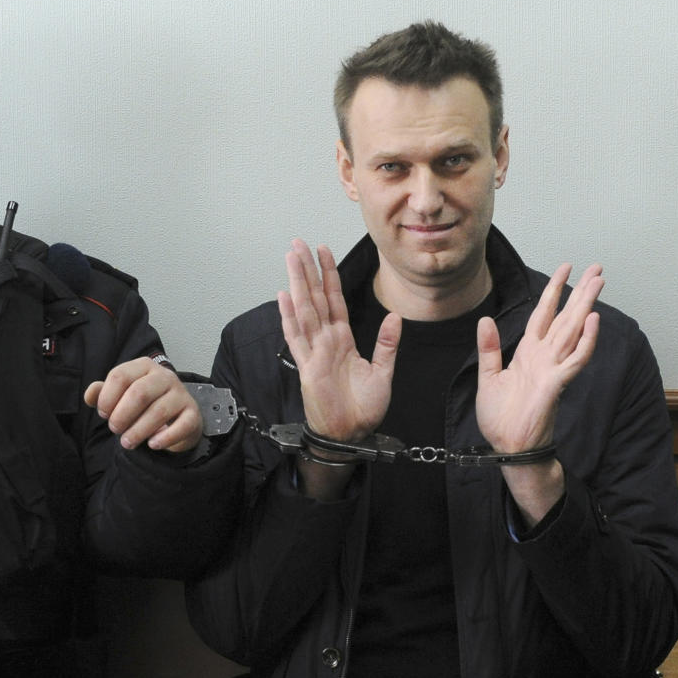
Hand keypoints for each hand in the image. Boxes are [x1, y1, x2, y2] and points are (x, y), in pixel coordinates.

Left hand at [84, 358, 203, 452]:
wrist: (177, 417)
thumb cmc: (144, 405)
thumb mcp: (122, 396)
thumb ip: (103, 394)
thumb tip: (90, 394)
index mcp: (143, 366)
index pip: (120, 376)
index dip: (107, 397)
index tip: (103, 414)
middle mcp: (164, 376)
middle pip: (139, 393)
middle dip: (122, 415)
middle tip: (114, 430)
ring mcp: (181, 394)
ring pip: (159, 412)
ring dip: (138, 431)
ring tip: (127, 443)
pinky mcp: (193, 414)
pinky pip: (181, 426)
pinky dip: (165, 438)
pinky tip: (152, 445)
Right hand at [278, 239, 399, 442]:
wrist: (352, 434)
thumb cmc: (363, 409)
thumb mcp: (383, 372)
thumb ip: (386, 344)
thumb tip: (394, 316)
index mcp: (342, 340)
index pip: (334, 300)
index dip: (328, 275)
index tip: (323, 251)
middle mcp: (325, 341)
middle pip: (314, 298)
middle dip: (307, 270)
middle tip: (298, 243)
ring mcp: (314, 352)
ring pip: (303, 310)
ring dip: (297, 284)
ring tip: (291, 259)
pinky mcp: (307, 367)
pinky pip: (296, 337)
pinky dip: (289, 317)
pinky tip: (283, 297)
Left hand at [475, 262, 601, 453]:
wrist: (507, 444)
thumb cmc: (501, 417)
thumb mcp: (488, 377)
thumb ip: (489, 348)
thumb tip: (485, 319)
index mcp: (528, 353)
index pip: (544, 315)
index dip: (554, 292)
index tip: (565, 269)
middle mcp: (544, 356)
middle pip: (566, 317)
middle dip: (580, 292)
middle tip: (597, 268)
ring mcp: (553, 368)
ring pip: (574, 331)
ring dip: (586, 306)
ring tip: (599, 282)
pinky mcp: (556, 383)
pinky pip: (574, 359)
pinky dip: (585, 341)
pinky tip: (592, 321)